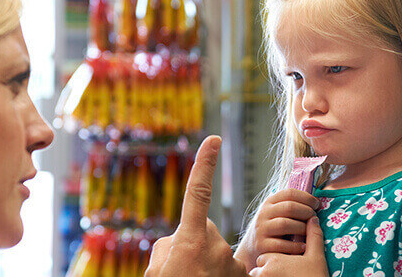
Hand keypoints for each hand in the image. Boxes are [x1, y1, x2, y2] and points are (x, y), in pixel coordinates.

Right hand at [145, 135, 247, 276]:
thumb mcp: (159, 268)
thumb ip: (169, 247)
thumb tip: (181, 239)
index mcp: (190, 239)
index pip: (198, 194)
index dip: (205, 165)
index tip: (214, 139)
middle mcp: (215, 246)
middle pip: (203, 232)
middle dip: (193, 245)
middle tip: (183, 270)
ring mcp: (231, 262)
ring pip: (215, 254)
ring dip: (206, 266)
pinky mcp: (242, 276)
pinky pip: (228, 270)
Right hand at [235, 188, 319, 270]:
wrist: (252, 247)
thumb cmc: (274, 228)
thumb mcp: (278, 212)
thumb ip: (292, 206)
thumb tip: (317, 202)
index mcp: (270, 202)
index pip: (290, 193)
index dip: (306, 197)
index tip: (317, 204)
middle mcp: (264, 213)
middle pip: (289, 207)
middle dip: (306, 212)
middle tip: (314, 218)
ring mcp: (261, 229)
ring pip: (285, 224)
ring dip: (302, 228)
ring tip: (309, 232)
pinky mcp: (261, 245)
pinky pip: (281, 244)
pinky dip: (295, 246)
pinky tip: (303, 247)